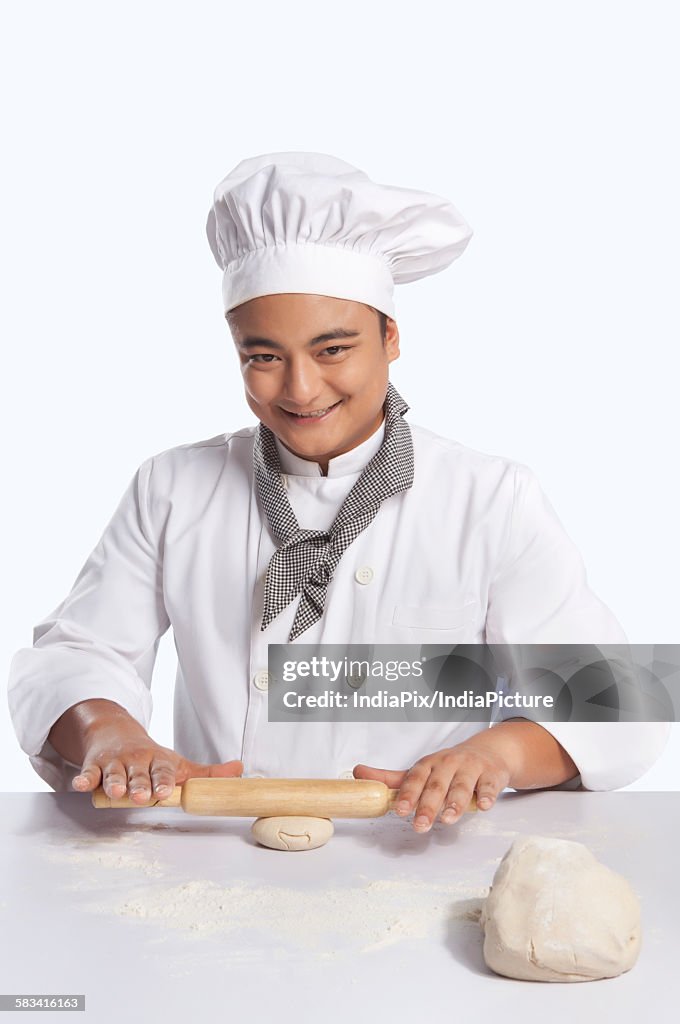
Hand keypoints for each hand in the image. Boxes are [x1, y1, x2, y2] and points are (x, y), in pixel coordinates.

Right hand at [71, 715, 242, 802]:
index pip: (163, 771)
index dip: (164, 781)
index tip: (166, 790)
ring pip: (113, 774)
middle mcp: (136, 760)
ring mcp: (114, 763)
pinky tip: (81, 785)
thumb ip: (206, 774)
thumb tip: (240, 770)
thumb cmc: (150, 757)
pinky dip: (83, 779)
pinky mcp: (94, 766)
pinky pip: (88, 773)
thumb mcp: (177, 763)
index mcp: (158, 760)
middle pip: (138, 774)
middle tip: (142, 796)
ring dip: (114, 783)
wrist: (116, 732)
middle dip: (140, 785)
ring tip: (115, 793)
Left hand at [354, 733, 512, 832]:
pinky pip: (489, 785)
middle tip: (420, 826)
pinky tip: (482, 806)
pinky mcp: (492, 775)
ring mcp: (471, 768)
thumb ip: (392, 778)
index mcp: (429, 763)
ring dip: (455, 802)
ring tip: (448, 820)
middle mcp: (449, 763)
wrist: (489, 751)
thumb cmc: (449, 766)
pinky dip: (486, 795)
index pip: (415, 778)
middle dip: (428, 805)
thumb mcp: (422, 770)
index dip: (407, 794)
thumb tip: (357, 773)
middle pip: (437, 785)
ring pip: (462, 785)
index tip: (400, 811)